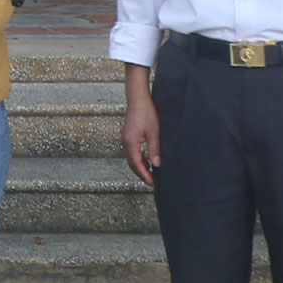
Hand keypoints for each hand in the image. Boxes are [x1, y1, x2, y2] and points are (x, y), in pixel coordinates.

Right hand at [120, 69, 161, 185]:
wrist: (138, 99)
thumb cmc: (146, 112)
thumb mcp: (154, 132)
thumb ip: (154, 149)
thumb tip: (157, 164)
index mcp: (130, 143)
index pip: (136, 164)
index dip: (144, 175)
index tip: (152, 183)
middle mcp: (125, 143)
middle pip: (132, 164)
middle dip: (141, 174)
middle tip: (152, 182)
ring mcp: (126, 140)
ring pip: (132, 159)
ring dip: (140, 167)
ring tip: (151, 174)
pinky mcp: (128, 137)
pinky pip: (132, 153)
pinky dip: (139, 160)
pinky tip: (147, 161)